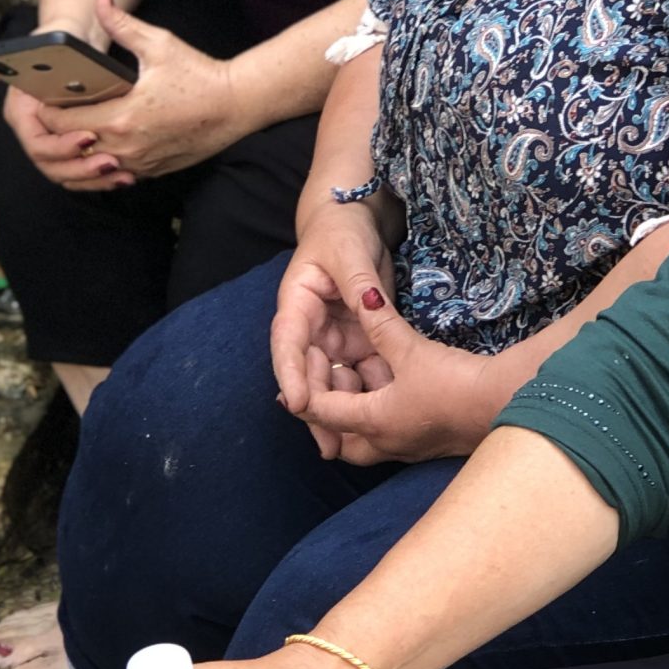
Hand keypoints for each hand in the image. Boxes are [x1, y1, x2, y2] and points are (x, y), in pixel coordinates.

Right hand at [0, 21, 132, 192]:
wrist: (73, 46)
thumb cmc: (57, 43)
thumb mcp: (40, 45)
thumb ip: (13, 56)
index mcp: (21, 113)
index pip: (36, 143)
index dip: (61, 145)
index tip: (89, 137)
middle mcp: (34, 133)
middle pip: (52, 166)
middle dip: (81, 168)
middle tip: (110, 162)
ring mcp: (52, 144)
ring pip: (68, 175)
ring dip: (94, 179)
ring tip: (122, 174)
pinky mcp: (71, 151)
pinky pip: (83, 173)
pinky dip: (102, 178)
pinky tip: (126, 176)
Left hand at [37, 0, 242, 180]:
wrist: (236, 106)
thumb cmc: (199, 75)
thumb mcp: (159, 44)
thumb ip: (122, 24)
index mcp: (121, 118)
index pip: (60, 123)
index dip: (46, 110)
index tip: (46, 96)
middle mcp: (125, 148)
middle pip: (68, 147)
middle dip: (57, 130)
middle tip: (56, 109)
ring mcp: (138, 165)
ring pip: (88, 166)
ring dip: (79, 147)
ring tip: (75, 125)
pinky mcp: (150, 172)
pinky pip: (112, 173)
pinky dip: (102, 159)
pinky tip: (103, 139)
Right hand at [271, 204, 396, 459]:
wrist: (357, 222)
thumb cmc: (344, 230)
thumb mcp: (349, 252)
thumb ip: (358, 283)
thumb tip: (368, 306)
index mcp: (297, 304)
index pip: (287, 343)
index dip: (290, 375)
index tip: (297, 404)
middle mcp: (311, 327)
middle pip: (310, 373)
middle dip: (317, 410)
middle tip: (329, 445)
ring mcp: (334, 337)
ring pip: (335, 381)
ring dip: (342, 412)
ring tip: (351, 447)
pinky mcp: (359, 342)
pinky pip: (362, 374)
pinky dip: (369, 395)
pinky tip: (380, 420)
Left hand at [299, 290, 506, 466]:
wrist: (505, 408)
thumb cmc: (455, 383)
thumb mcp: (410, 349)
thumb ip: (380, 322)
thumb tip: (360, 295)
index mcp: (373, 421)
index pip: (324, 412)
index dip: (304, 397)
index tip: (287, 391)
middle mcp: (386, 443)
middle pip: (343, 442)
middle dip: (327, 425)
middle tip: (318, 401)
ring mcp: (410, 449)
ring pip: (369, 443)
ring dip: (356, 425)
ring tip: (351, 399)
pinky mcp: (432, 445)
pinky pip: (393, 439)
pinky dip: (381, 423)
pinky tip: (389, 403)